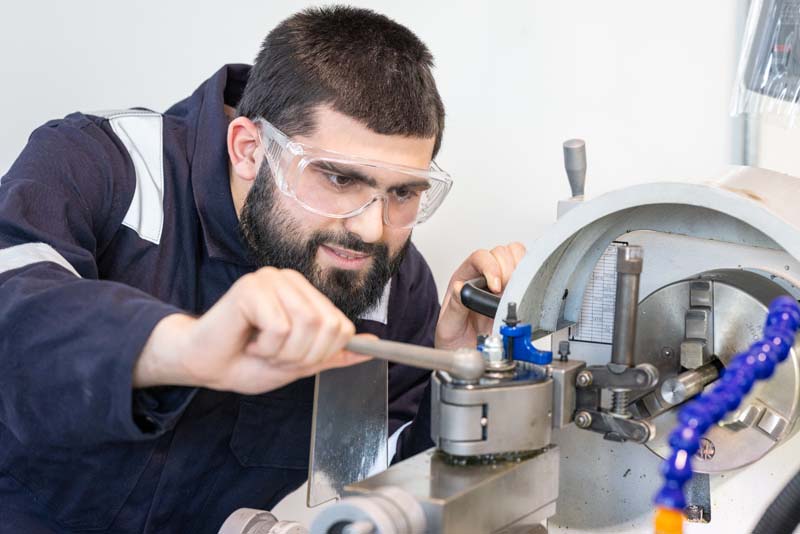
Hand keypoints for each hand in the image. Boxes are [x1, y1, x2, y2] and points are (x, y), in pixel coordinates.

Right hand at [134, 267, 368, 393]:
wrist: (207, 367)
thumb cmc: (248, 361)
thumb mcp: (302, 363)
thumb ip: (335, 353)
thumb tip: (372, 346)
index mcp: (306, 293)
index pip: (342, 327)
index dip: (319, 354)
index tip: (291, 356)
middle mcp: (291, 280)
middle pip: (327, 327)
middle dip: (301, 355)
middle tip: (273, 353)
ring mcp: (271, 279)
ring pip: (306, 327)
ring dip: (282, 352)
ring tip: (262, 346)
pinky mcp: (251, 287)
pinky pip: (280, 327)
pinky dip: (266, 346)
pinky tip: (248, 339)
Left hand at [435, 242, 525, 350]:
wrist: (467, 353)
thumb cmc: (456, 338)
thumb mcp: (448, 326)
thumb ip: (454, 308)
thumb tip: (460, 288)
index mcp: (465, 278)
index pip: (479, 257)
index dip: (491, 267)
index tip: (496, 287)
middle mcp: (484, 276)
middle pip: (501, 253)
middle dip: (508, 269)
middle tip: (507, 291)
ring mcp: (502, 282)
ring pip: (517, 257)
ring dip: (520, 270)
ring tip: (517, 291)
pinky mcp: (516, 291)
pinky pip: (528, 272)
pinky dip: (531, 277)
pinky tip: (526, 292)